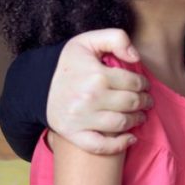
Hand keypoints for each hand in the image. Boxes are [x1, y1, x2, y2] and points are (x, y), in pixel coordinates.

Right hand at [47, 29, 151, 154]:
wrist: (37, 84)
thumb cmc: (68, 63)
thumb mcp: (88, 41)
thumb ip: (115, 38)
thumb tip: (136, 58)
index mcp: (96, 75)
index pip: (133, 82)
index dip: (144, 84)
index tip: (145, 86)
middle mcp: (90, 98)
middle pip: (130, 103)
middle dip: (144, 102)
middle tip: (147, 101)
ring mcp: (81, 118)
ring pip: (121, 123)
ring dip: (136, 120)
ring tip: (141, 116)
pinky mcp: (74, 134)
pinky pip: (101, 146)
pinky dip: (119, 145)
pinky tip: (131, 138)